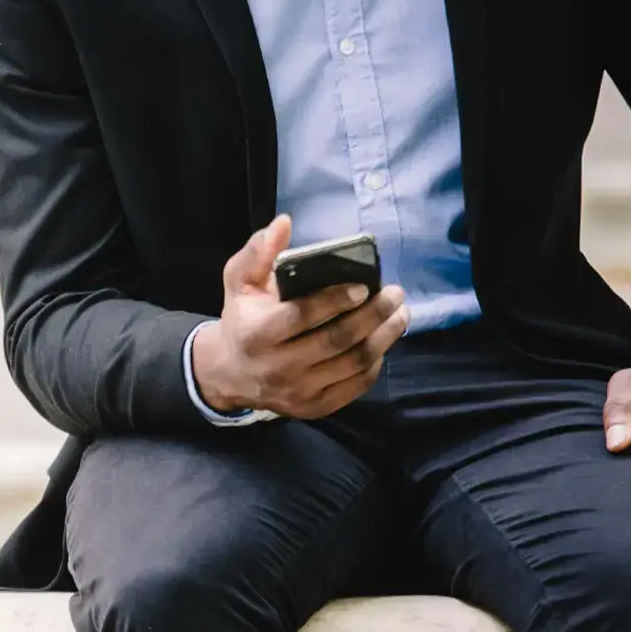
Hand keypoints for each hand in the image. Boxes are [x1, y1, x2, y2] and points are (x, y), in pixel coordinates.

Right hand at [192, 215, 409, 419]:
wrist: (230, 374)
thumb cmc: (242, 318)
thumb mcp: (239, 282)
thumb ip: (259, 252)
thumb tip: (284, 223)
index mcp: (257, 334)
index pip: (302, 316)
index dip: (336, 300)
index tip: (364, 285)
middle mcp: (278, 367)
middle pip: (336, 341)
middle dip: (372, 315)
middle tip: (395, 294)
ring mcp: (298, 392)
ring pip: (352, 365)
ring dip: (383, 338)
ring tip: (400, 315)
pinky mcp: (314, 408)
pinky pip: (354, 387)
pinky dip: (374, 364)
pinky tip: (383, 342)